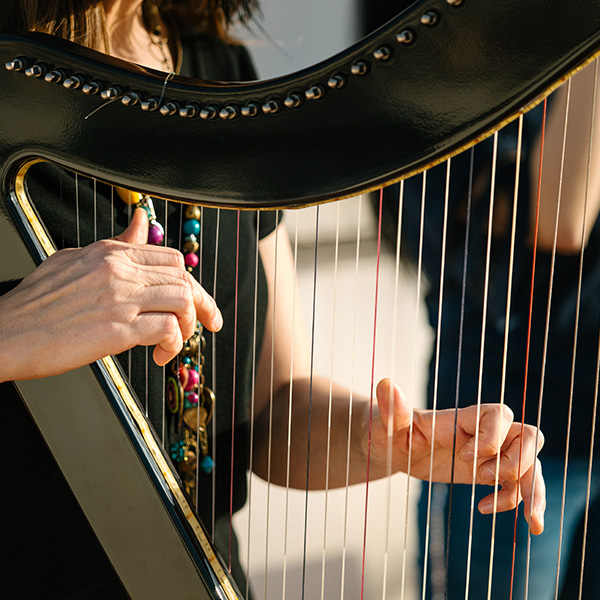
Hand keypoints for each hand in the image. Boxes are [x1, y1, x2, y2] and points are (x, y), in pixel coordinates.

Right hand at [0, 208, 221, 381]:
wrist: (6, 334)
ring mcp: (120, 299)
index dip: (190, 281)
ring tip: (175, 342)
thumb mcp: (74, 258)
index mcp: (110, 253)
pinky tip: (160, 354)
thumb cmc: (36, 303)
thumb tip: (140, 221)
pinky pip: (168, 329)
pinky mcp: (118, 330)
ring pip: (182, 300)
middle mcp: (119, 271)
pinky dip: (173, 344)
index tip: (197, 299)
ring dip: (188, 325)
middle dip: (202, 304)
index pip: (171, 259)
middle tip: (206, 324)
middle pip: (184, 279)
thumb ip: (115, 243)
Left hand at [370, 379, 545, 534]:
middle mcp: (480, 432)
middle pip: (527, 435)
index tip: (462, 458)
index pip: (498, 415)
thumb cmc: (386, 432)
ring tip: (533, 524)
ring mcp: (486, 453)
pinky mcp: (485, 471)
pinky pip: (516, 484)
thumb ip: (391, 411)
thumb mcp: (386, 425)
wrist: (389, 448)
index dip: (490, 438)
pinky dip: (512, 501)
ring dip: (534, 491)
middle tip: (483, 479)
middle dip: (517, 462)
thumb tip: (385, 384)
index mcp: (460, 418)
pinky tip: (482, 509)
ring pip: (530, 463)